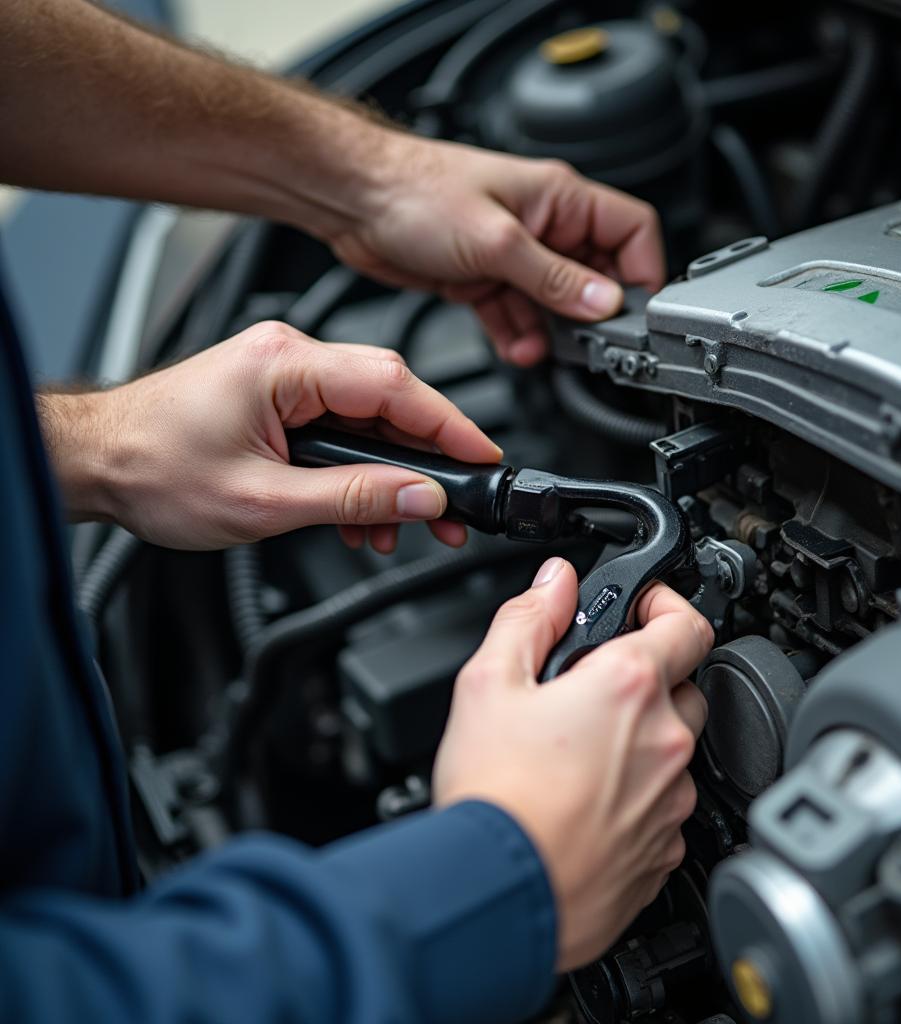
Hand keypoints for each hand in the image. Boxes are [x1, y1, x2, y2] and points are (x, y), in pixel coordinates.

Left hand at [43, 321, 500, 550]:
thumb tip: (421, 496)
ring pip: (367, 419)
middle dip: (426, 459)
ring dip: (390, 474)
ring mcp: (283, 375)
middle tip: (451, 510)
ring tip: (399, 526)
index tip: (482, 460)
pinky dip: (358, 471)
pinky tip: (362, 513)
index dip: (449, 425)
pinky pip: (339, 429)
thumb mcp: (263, 500)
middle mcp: (287, 358)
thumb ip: (353, 498)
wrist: (97, 464)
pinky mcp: (278, 397)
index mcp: (284, 364)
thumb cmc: (152, 468)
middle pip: (389, 399)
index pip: (394, 385)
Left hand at [328, 135, 665, 365]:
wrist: (354, 198)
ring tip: (545, 349)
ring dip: (551, 330)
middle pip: (594, 275)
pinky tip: (516, 348)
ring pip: (553, 302)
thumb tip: (602, 302)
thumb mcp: (497, 242)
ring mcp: (513, 252)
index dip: (642, 274)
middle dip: (591, 313)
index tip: (634, 314)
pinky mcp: (484, 276)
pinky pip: (516, 312)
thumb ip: (554, 278)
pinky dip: (518, 333)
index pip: (631, 232)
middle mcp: (542, 224)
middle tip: (589, 345)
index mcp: (559, 197)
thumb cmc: (416, 190)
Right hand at [432, 558, 712, 969]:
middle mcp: (664, 740)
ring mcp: (670, 800)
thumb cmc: (494, 794)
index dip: (665, 605)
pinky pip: (666, 805)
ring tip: (580, 753)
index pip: (687, 622)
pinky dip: (639, 794)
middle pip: (685, 686)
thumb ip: (529, 617)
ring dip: (643, 739)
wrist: (497, 896)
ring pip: (676, 750)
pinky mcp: (664, 850)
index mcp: (627, 686)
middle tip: (594, 689)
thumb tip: (556, 581)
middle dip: (648, 678)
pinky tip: (587, 800)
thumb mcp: (488, 682)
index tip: (642, 610)